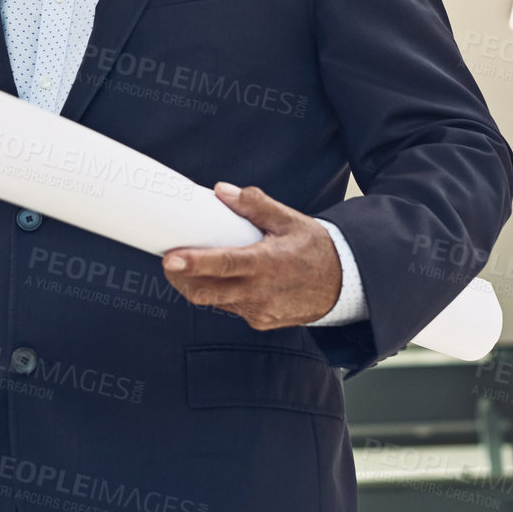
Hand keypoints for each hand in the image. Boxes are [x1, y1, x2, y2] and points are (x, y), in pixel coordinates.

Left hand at [161, 182, 342, 328]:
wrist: (345, 285)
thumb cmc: (315, 248)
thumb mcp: (290, 220)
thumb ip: (254, 205)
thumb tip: (220, 191)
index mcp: (267, 263)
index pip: (224, 264)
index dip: (194, 263)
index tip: (170, 258)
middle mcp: (260, 292)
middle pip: (207, 291)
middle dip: (182, 279)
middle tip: (167, 261)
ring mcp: (259, 310)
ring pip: (215, 301)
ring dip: (199, 286)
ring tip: (187, 266)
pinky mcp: (260, 321)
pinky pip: (231, 308)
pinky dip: (221, 294)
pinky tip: (221, 279)